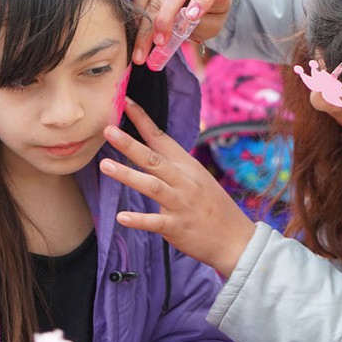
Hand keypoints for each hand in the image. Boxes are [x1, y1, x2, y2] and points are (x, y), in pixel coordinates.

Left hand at [99, 98, 255, 277]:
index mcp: (187, 166)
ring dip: (127, 175)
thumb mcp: (198, 179)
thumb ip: (174, 166)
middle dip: (130, 144)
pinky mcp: (178, 227)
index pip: (162, 138)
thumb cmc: (213, 207)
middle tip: (108, 130)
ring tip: (105, 165)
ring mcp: (181, 204)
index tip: (125, 102)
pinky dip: (138, 219)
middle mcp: (184, 181)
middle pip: (153, 159)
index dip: (143, 120)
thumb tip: (150, 150)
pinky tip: (121, 217)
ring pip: (151, 186)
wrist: (236, 239)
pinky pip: (156, 221)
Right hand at [131, 0, 229, 65]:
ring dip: (144, 21)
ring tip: (140, 48)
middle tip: (158, 44)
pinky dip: (136, 12)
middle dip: (164, 20)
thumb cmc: (207, 14)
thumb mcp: (210, 24)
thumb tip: (171, 34)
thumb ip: (196, 27)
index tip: (192, 18)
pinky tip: (134, 31)